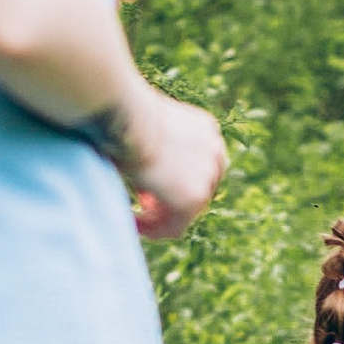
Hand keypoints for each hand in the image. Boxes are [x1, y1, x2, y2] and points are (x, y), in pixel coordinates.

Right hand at [122, 91, 226, 240]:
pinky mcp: (193, 198)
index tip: (150, 188)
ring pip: (187, 211)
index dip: (174, 180)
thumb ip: (160, 149)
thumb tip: (149, 177)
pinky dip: (155, 230)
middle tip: (143, 205)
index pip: (199, 166)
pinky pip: (176, 226)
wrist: (132, 116)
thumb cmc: (128, 114)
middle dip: (170, 200)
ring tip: (137, 220)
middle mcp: (215, 152)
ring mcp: (208, 176)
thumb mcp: (151, 128)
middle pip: (198, 189)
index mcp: (207, 131)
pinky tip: (135, 225)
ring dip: (162, 217)